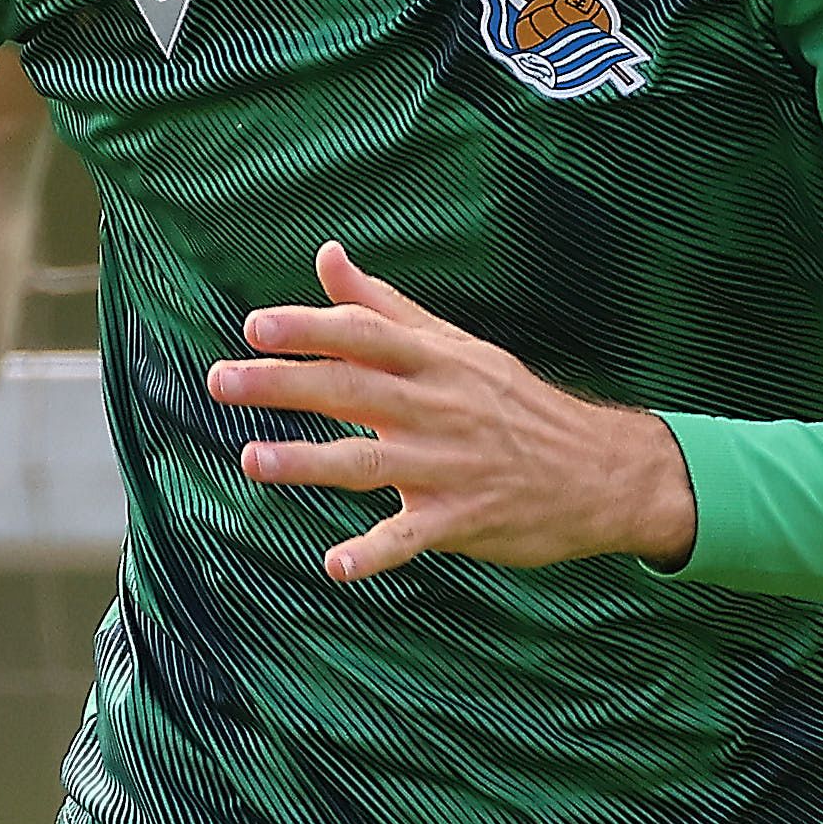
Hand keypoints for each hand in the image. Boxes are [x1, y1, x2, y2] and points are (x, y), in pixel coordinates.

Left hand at [208, 243, 694, 582]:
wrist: (601, 471)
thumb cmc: (517, 406)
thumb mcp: (457, 348)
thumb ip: (385, 309)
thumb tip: (328, 257)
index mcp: (438, 362)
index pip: (365, 337)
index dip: (310, 329)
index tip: (256, 326)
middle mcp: (440, 409)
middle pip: (352, 391)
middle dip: (284, 385)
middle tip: (222, 381)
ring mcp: (450, 466)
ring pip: (370, 462)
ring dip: (309, 462)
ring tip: (253, 460)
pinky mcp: (462, 519)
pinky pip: (410, 538)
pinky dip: (374, 553)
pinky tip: (335, 566)